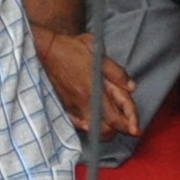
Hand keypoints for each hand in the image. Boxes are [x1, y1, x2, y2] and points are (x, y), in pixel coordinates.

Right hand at [33, 29, 145, 143]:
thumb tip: (131, 87)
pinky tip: (91, 122)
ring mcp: (72, 106)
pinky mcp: (63, 106)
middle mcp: (84, 102)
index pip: (117, 118)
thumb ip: (116, 72)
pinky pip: (77, 124)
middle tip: (127, 126)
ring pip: (92, 130)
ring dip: (104, 130)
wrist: (44, 50)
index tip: (136, 129)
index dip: (129, 125)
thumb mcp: (98, 53)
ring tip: (111, 123)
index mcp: (95, 90)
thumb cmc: (70, 48)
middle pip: (106, 130)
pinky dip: (87, 126)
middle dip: (119, 130)